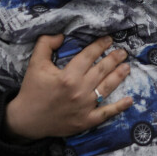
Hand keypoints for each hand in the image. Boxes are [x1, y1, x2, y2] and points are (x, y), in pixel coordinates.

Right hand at [4, 35, 131, 140]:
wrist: (26, 120)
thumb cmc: (32, 90)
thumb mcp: (35, 63)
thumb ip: (46, 44)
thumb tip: (61, 34)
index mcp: (68, 76)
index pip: (88, 56)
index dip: (100, 46)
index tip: (109, 39)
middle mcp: (79, 90)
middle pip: (101, 70)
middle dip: (114, 59)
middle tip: (123, 52)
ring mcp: (85, 107)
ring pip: (107, 88)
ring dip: (119, 76)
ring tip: (127, 67)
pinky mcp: (86, 121)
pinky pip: (106, 113)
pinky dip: (119, 107)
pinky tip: (130, 100)